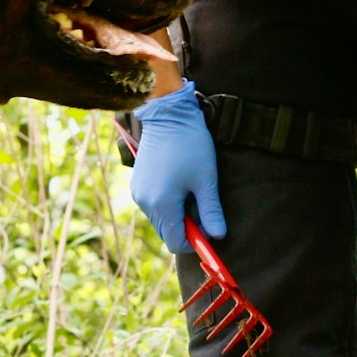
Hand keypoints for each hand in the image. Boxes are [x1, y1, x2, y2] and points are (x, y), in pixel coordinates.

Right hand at [129, 80, 226, 253]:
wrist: (168, 114)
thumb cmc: (191, 145)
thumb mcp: (206, 180)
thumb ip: (211, 211)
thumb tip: (219, 236)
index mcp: (162, 204)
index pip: (176, 243)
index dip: (195, 242)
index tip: (210, 230)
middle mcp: (145, 203)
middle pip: (167, 233)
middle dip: (187, 228)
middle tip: (204, 207)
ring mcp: (138, 193)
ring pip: (161, 220)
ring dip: (177, 215)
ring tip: (191, 191)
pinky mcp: (137, 184)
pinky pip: (153, 205)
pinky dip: (167, 204)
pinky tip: (178, 183)